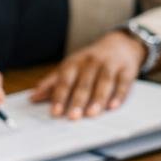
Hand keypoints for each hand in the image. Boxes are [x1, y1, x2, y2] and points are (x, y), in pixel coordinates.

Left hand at [31, 31, 148, 118]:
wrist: (121, 44)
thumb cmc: (91, 60)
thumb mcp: (71, 66)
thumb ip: (53, 82)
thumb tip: (33, 96)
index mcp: (75, 62)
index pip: (65, 79)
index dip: (59, 96)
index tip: (55, 112)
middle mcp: (92, 62)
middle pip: (84, 82)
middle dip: (78, 100)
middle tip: (72, 117)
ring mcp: (110, 65)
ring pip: (104, 82)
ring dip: (97, 99)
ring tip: (91, 114)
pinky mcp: (127, 70)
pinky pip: (123, 83)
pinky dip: (118, 95)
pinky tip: (113, 106)